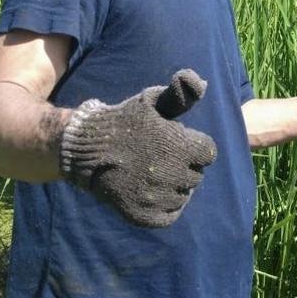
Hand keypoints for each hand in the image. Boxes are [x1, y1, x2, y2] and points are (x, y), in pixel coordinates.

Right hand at [60, 69, 216, 227]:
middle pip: (196, 175)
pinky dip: (165, 206)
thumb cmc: (126, 120)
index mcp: (178, 145)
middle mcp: (171, 173)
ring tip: (154, 171)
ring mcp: (157, 197)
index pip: (208, 153)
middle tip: (161, 156)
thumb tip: (203, 82)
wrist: (88, 148)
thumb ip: (181, 94)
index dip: (195, 145)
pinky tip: (153, 190)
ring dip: (175, 185)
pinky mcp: (144, 215)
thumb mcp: (153, 100)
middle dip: (184, 164)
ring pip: (184, 195)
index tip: (178, 141)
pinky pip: (170, 215)